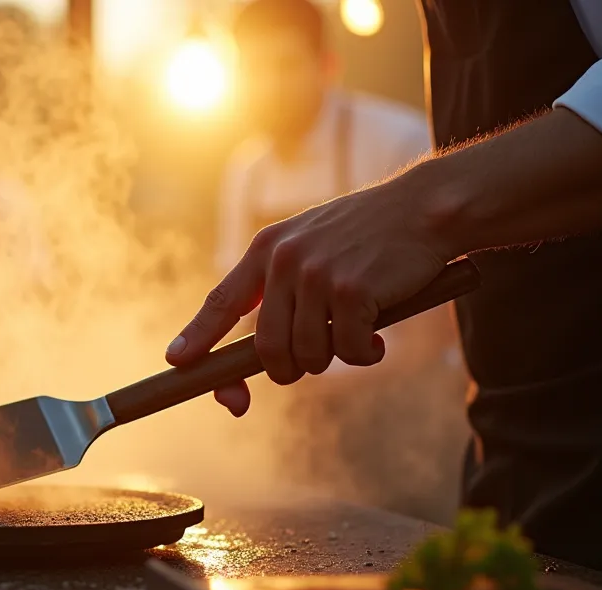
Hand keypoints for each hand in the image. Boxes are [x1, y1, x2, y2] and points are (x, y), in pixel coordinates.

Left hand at [166, 176, 453, 416]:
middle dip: (286, 369)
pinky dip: (365, 354)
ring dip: (333, 358)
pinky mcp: (351, 291)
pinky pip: (348, 352)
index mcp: (267, 248)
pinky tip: (378, 333)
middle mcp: (284, 260)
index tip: (177, 362)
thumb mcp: (311, 245)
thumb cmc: (369, 235)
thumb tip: (265, 351)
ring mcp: (316, 275)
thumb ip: (282, 287)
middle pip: (265, 347)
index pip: (221, 301)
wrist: (424, 208)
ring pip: (307, 355)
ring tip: (356, 333)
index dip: (198, 337)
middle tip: (311, 363)